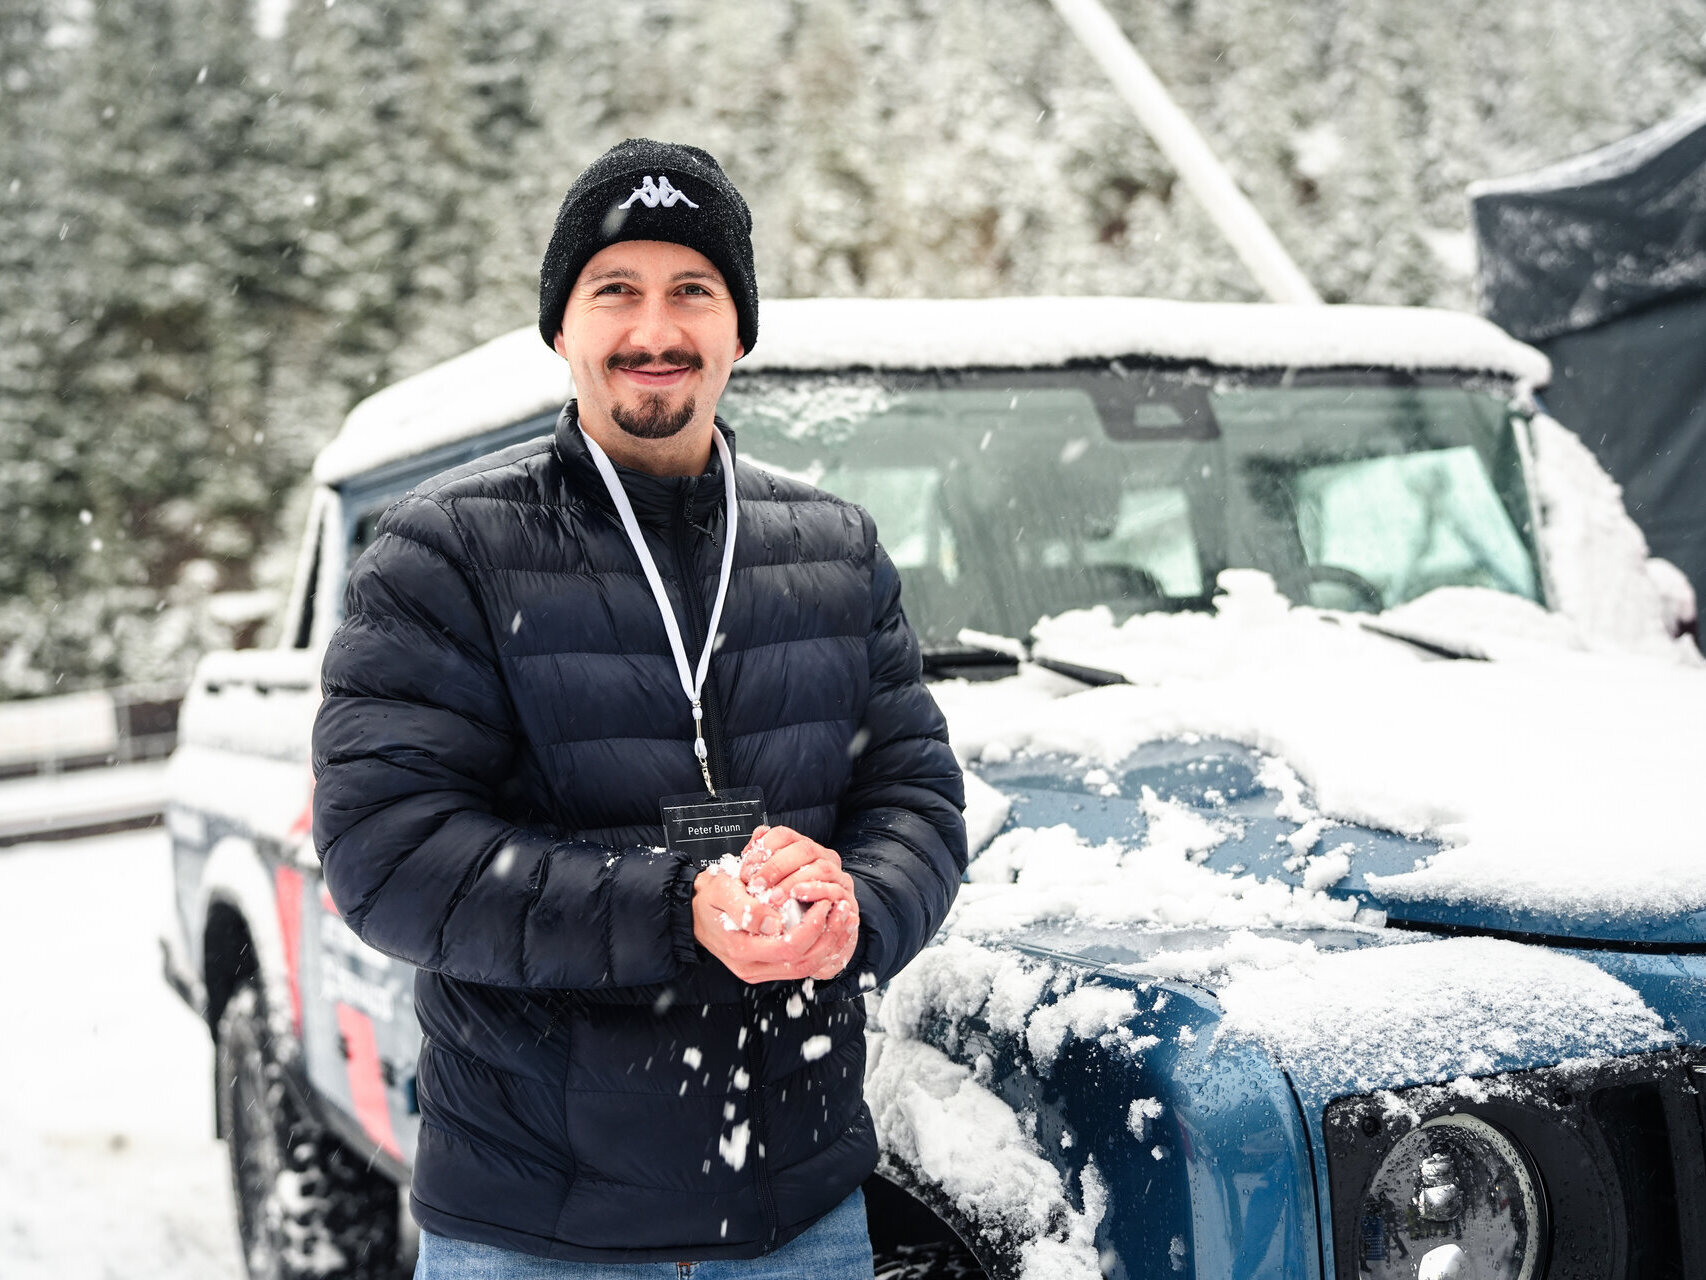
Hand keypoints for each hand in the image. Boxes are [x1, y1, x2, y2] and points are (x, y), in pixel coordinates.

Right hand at [689, 827, 860, 982]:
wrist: (693, 911)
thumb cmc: (708, 897)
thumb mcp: (721, 891)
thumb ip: (746, 908)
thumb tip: (773, 923)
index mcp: (741, 950)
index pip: (789, 947)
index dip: (814, 927)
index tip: (825, 902)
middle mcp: (752, 967)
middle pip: (803, 963)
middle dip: (829, 937)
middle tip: (843, 908)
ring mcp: (760, 970)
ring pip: (805, 967)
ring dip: (830, 944)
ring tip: (844, 918)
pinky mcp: (766, 966)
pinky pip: (799, 964)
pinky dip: (821, 948)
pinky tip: (833, 929)